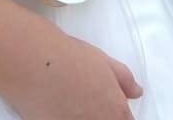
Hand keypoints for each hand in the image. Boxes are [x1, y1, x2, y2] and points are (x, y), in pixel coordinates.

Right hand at [5, 33, 142, 119]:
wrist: (36, 63)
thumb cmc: (70, 58)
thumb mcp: (104, 61)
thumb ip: (124, 79)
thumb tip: (136, 91)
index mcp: (116, 112)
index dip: (117, 114)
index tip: (108, 107)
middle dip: (99, 115)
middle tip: (84, 101)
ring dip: (80, 116)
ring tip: (67, 101)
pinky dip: (61, 117)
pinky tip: (54, 107)